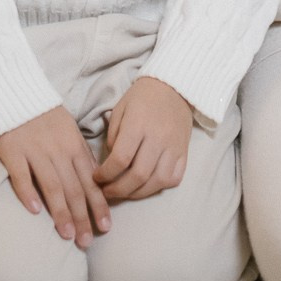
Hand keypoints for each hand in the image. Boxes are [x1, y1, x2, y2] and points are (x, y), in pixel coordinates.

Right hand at [0, 106, 111, 245]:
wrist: (15, 92)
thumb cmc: (45, 115)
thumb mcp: (70, 131)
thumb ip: (81, 155)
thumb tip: (95, 181)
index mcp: (74, 146)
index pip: (91, 180)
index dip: (98, 205)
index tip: (106, 227)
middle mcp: (58, 151)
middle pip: (73, 188)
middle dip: (82, 217)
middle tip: (87, 241)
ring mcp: (35, 151)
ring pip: (52, 186)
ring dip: (61, 212)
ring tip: (67, 235)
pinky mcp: (13, 151)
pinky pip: (22, 175)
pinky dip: (28, 193)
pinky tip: (35, 211)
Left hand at [95, 76, 192, 202]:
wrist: (174, 86)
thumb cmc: (142, 97)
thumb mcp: (120, 109)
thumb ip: (113, 136)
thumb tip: (111, 163)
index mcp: (138, 124)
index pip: (120, 159)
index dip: (105, 174)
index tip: (96, 178)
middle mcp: (158, 138)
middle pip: (138, 175)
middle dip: (118, 190)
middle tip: (107, 192)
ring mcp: (174, 147)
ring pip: (157, 182)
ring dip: (137, 194)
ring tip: (124, 192)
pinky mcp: (184, 152)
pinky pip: (173, 179)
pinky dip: (159, 187)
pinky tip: (147, 185)